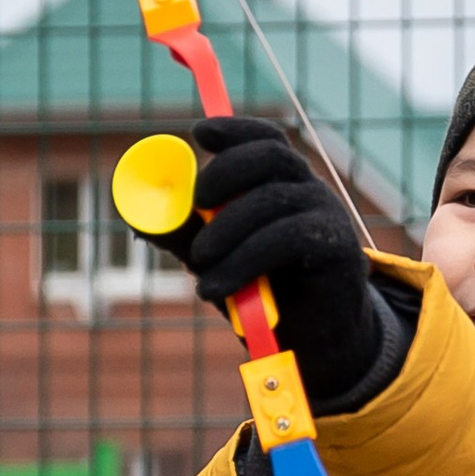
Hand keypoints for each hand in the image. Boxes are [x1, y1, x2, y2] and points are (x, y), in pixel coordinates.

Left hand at [176, 120, 395, 409]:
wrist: (312, 345)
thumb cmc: (265, 295)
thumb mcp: (219, 258)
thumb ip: (187, 235)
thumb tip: (137, 217)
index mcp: (283, 184)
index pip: (265, 138)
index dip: (235, 129)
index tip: (200, 134)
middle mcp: (309, 191)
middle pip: (271, 155)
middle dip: (226, 172)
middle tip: (195, 203)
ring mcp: (327, 216)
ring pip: (271, 200)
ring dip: (226, 228)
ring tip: (198, 264)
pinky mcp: (337, 247)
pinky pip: (287, 237)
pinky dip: (243, 260)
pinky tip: (217, 287)